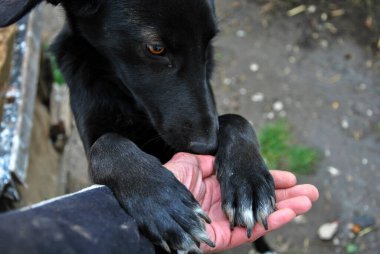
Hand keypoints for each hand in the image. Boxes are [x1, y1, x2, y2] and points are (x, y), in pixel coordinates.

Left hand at [164, 153, 318, 252]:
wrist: (155, 201)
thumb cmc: (169, 181)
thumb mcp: (190, 163)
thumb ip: (209, 161)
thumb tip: (222, 158)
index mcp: (221, 189)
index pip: (252, 186)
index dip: (271, 181)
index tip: (290, 176)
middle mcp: (228, 206)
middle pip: (263, 202)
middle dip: (287, 197)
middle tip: (311, 192)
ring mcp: (228, 221)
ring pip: (263, 216)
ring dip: (287, 208)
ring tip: (309, 200)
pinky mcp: (225, 236)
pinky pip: (253, 230)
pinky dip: (272, 222)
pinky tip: (290, 212)